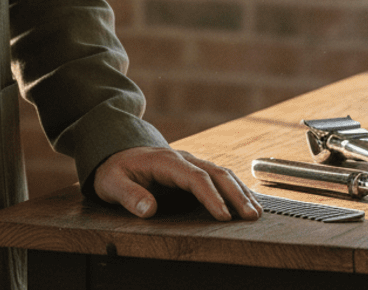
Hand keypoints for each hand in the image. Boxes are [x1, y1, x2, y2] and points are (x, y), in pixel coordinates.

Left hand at [93, 145, 261, 221]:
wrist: (114, 150)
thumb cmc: (114, 169)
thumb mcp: (111, 182)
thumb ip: (128, 195)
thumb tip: (148, 208)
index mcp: (164, 161)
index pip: (194, 177)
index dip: (210, 196)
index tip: (223, 216)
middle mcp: (181, 158)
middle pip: (214, 172)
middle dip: (235, 193)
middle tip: (250, 216)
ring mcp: (189, 162)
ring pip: (221, 172)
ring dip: (239, 191)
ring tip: (255, 212)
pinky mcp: (192, 170)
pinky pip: (218, 176)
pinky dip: (235, 188)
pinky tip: (246, 201)